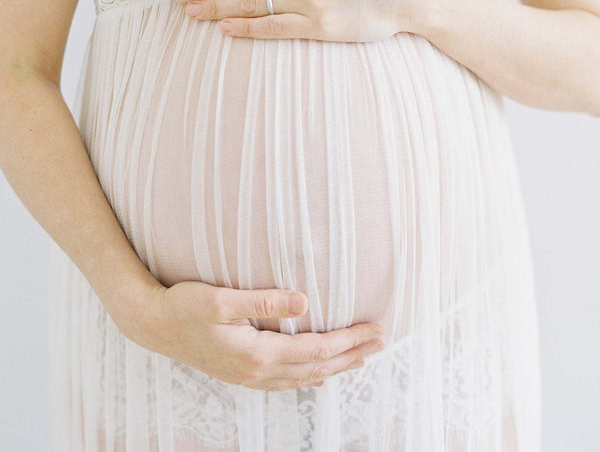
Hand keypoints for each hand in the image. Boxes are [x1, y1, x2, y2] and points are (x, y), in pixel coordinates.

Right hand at [128, 280, 385, 391]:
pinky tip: (317, 371)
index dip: (349, 340)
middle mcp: (258, 372)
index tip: (375, 328)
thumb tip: (305, 300)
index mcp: (258, 354)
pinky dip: (311, 374)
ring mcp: (249, 377)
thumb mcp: (222, 299)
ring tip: (359, 356)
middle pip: (317, 367)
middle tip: (380, 341)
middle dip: (352, 354)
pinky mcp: (241, 374)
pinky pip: (287, 380)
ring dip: (335, 366)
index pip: (317, 349)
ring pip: (304, 377)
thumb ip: (264, 300)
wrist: (152, 325)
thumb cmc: (184, 306)